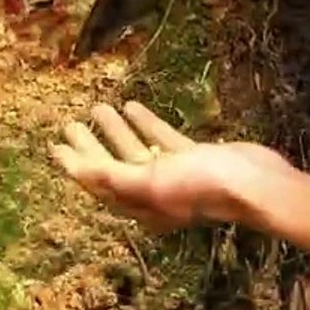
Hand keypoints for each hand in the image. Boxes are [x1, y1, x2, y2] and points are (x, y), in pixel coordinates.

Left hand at [50, 101, 294, 232]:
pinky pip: (161, 139)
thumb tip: (80, 173)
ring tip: (98, 107)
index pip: (97, 183)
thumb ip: (115, 178)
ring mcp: (174, 175)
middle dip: (90, 146)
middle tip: (69, 124)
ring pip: (136, 150)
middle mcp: (152, 193)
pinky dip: (146, 124)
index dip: (74, 165)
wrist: (256, 184)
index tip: (54, 146)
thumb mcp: (151, 183)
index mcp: (138, 204)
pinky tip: (133, 105)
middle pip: (112, 166)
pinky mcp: (194, 158)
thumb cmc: (202, 185)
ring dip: (116, 131)